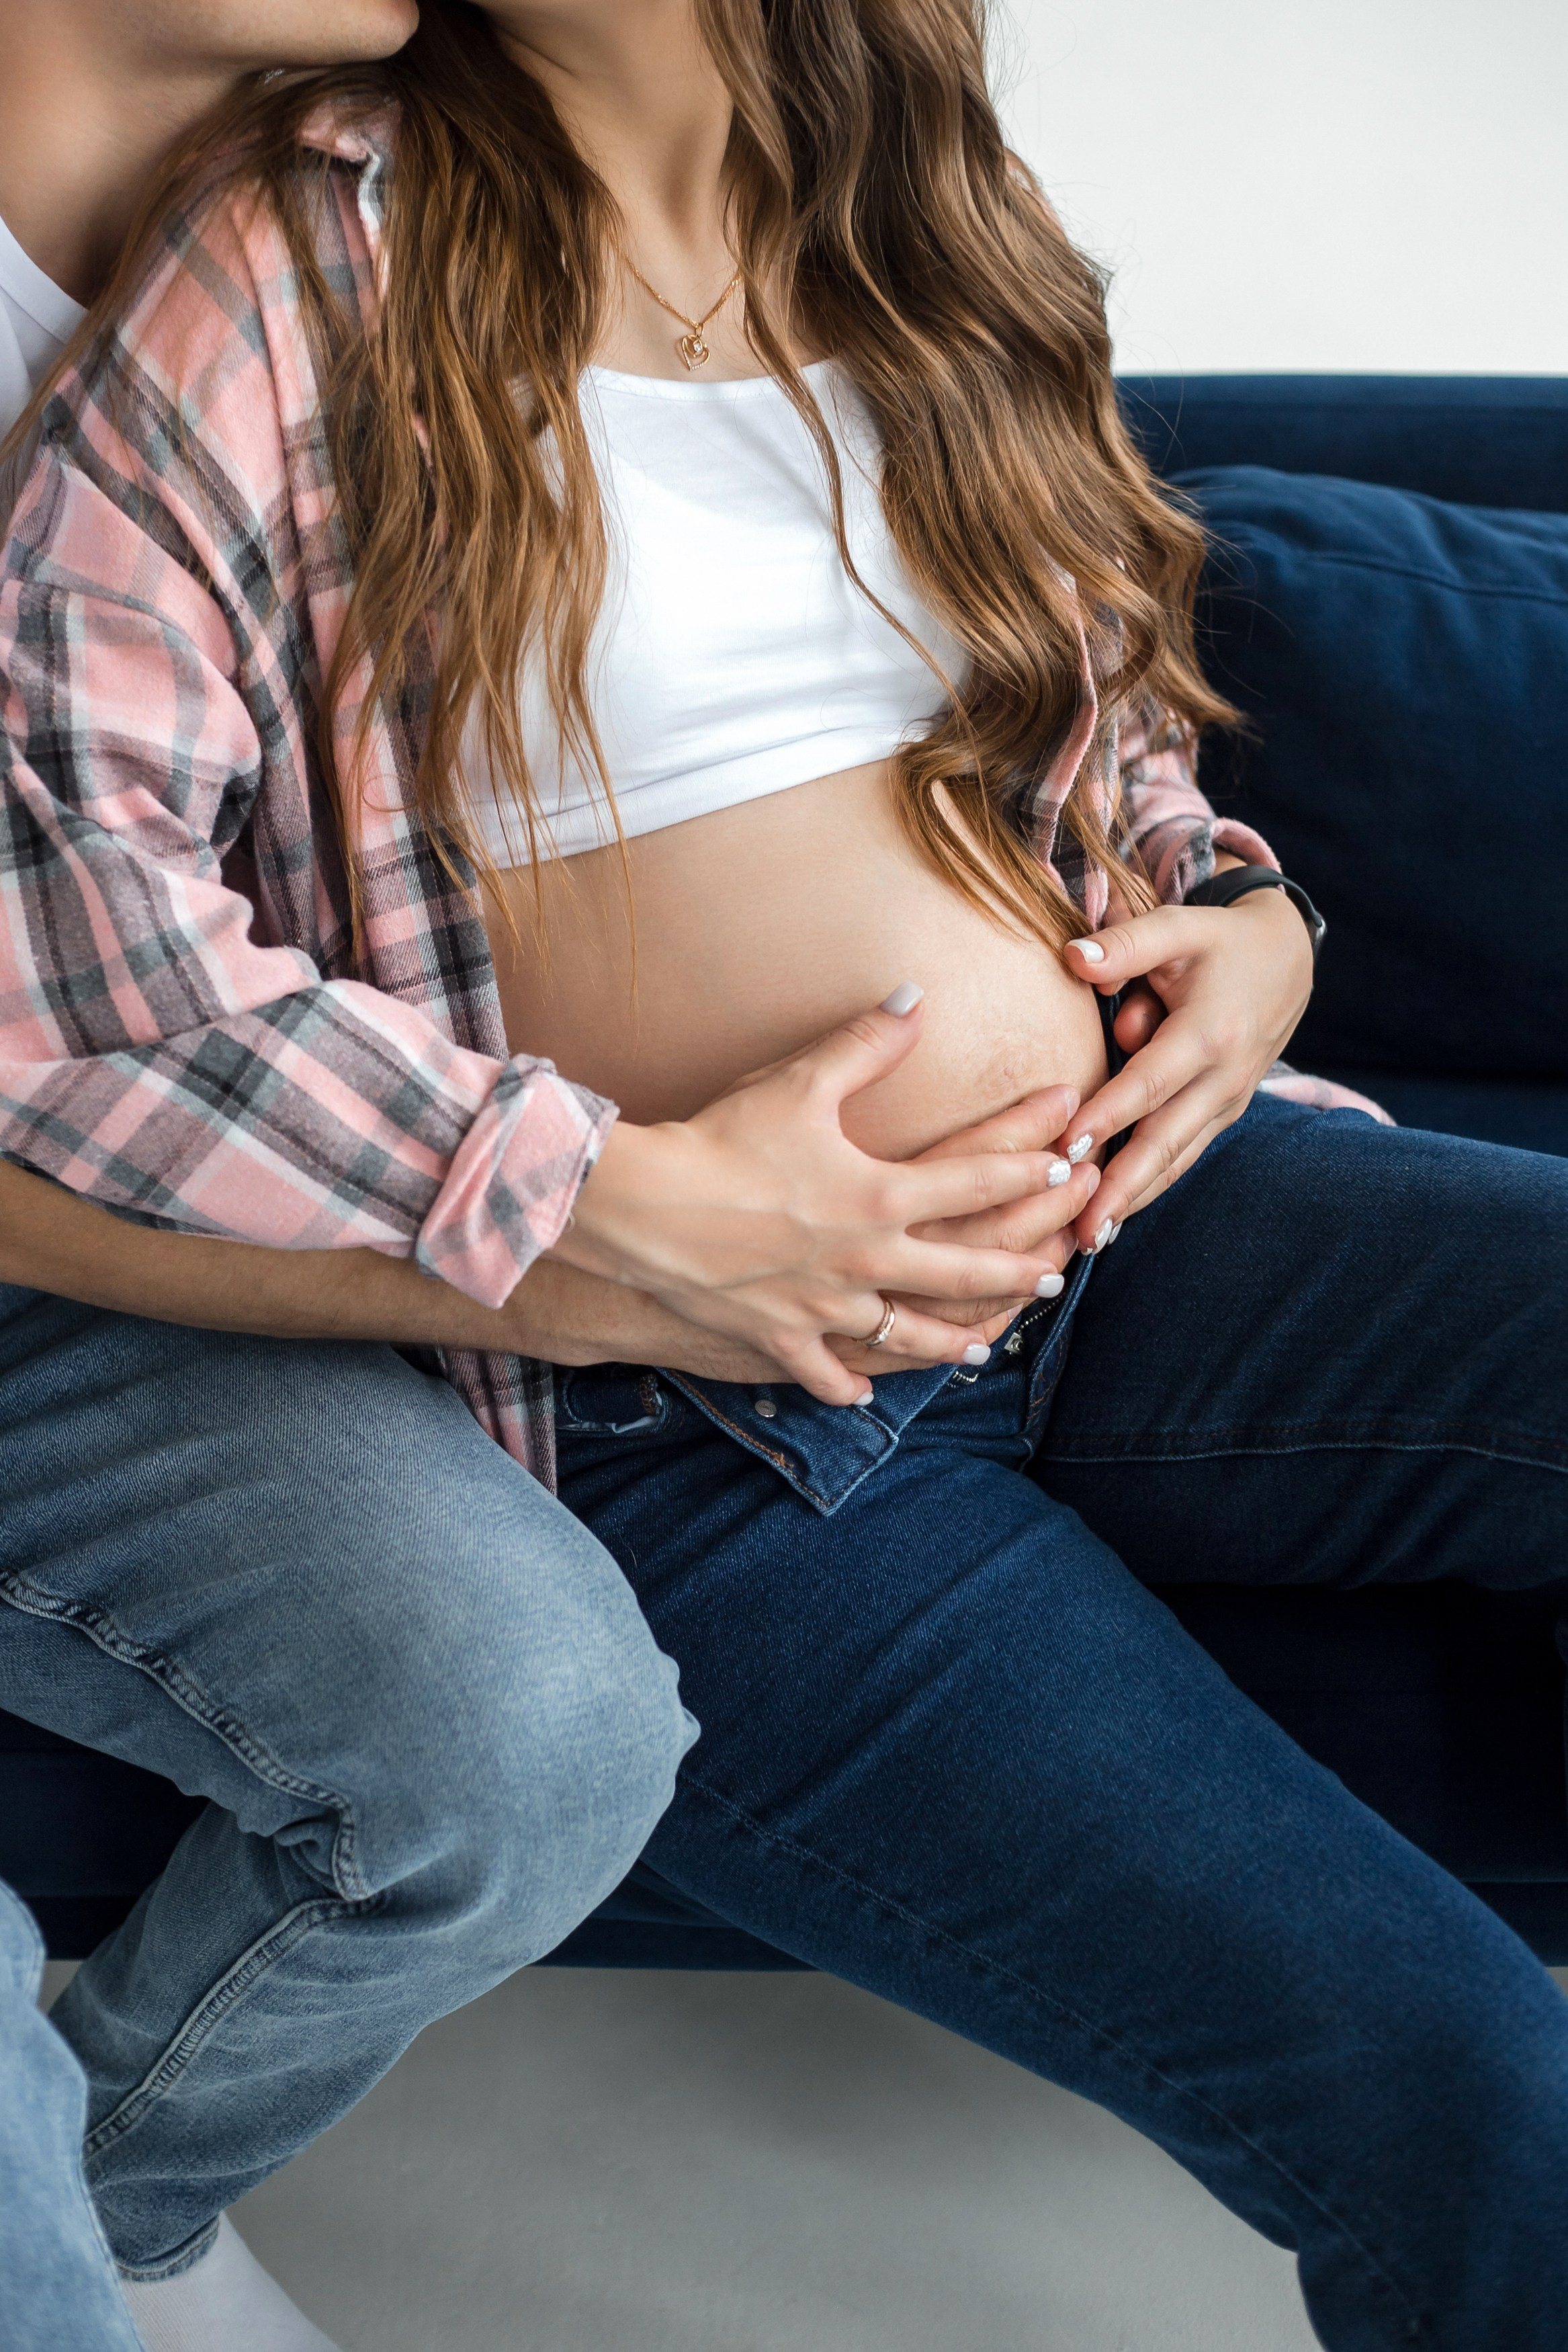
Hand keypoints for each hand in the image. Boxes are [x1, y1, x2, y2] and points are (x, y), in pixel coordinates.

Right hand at [553, 990, 1070, 1404]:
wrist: (644, 1206)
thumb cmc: (722, 1138)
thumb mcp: (798, 1081)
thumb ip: (865, 1043)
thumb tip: (916, 998)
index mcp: (880, 1195)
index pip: (977, 1181)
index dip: (1029, 1169)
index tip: (1067, 1165)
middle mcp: (867, 1260)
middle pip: (963, 1271)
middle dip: (1016, 1270)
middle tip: (1056, 1273)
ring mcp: (826, 1306)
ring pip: (906, 1336)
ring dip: (949, 1342)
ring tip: (980, 1346)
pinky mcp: (780, 1336)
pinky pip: (822, 1372)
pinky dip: (844, 1383)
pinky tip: (863, 1390)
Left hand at [1060, 885, 1313, 1249]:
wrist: (1288, 958)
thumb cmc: (1220, 941)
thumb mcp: (1179, 926)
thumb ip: (1127, 944)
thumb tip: (1073, 959)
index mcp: (1210, 1033)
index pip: (1148, 1083)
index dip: (1109, 1118)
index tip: (1067, 1150)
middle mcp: (1224, 1078)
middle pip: (1165, 1140)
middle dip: (1122, 1188)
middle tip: (1081, 1230)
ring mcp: (1228, 1102)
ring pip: (1177, 1158)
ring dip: (1135, 1200)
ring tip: (1092, 1239)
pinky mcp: (1224, 1113)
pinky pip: (1185, 1155)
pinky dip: (1152, 1186)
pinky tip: (1117, 1217)